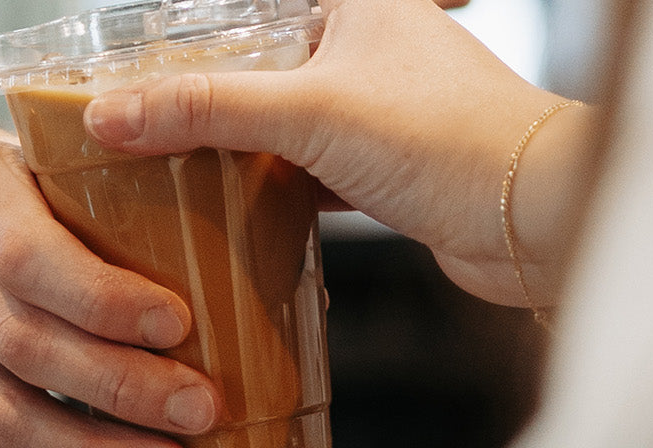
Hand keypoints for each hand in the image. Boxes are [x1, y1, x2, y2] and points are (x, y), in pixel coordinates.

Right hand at [0, 140, 221, 447]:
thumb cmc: (16, 181)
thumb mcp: (49, 148)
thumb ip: (120, 173)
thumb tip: (254, 207)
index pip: (25, 256)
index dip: (100, 298)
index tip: (178, 322)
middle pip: (24, 348)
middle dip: (119, 388)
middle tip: (203, 408)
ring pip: (10, 422)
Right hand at [80, 0, 590, 305]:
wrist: (540, 221)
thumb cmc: (456, 142)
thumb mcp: (308, 113)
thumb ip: (205, 108)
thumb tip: (112, 112)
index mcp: (358, 4)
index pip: (252, 11)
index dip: (191, 37)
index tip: (130, 68)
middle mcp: (372, 48)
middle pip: (263, 67)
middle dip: (207, 102)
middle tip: (141, 129)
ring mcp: (384, 112)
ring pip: (286, 126)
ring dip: (239, 154)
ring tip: (174, 175)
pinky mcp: (391, 173)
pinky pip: (312, 176)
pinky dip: (274, 194)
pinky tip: (236, 217)